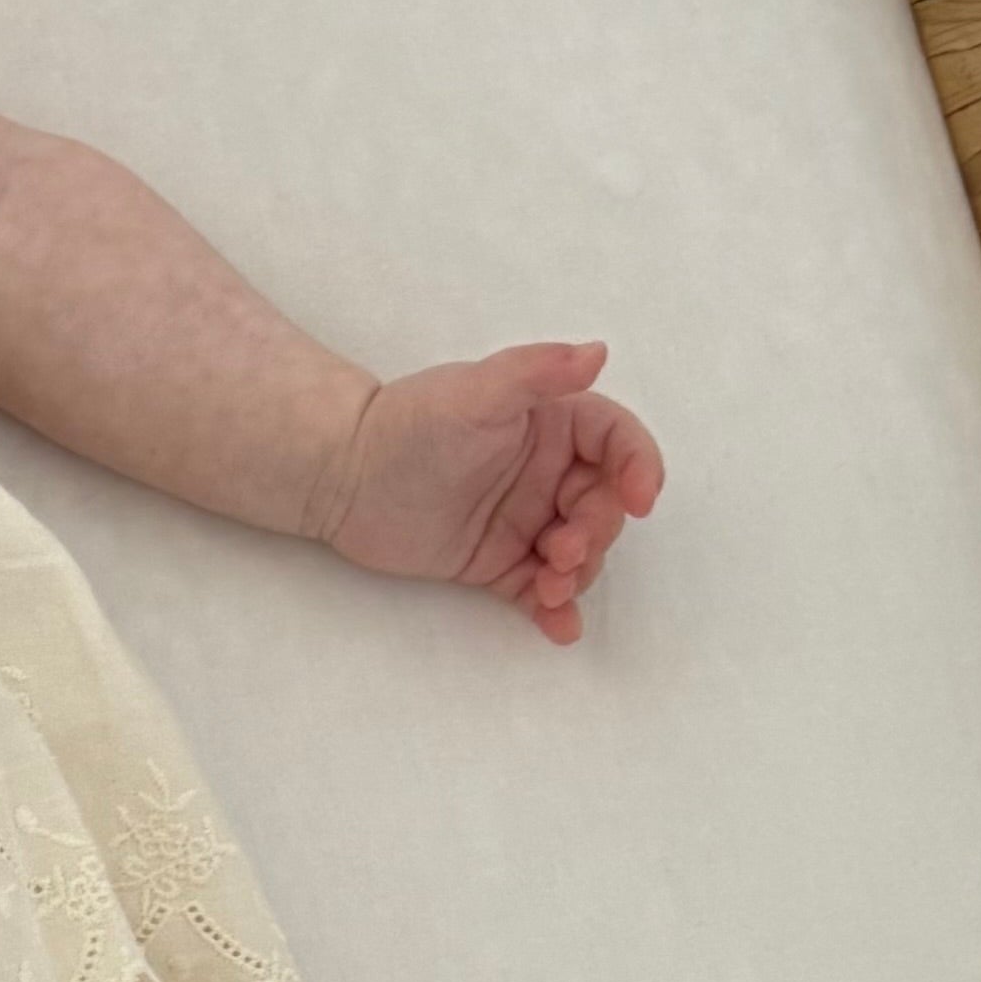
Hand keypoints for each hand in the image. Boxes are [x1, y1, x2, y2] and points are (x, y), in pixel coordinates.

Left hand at [317, 339, 662, 644]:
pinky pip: (539, 590)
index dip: (640, 468)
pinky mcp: (497, 563)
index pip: (618, 443)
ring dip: (578, 573)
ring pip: (579, 553)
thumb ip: (535, 373)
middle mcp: (547, 473)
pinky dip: (556, 610)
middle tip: (563, 548)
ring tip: (549, 585)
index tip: (640, 499)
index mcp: (552, 424)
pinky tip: (561, 628)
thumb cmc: (406, 424)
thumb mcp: (474, 392)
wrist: (340, 475)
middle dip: (597, 532)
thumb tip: (597, 353)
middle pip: (604, 506)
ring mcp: (525, 521)